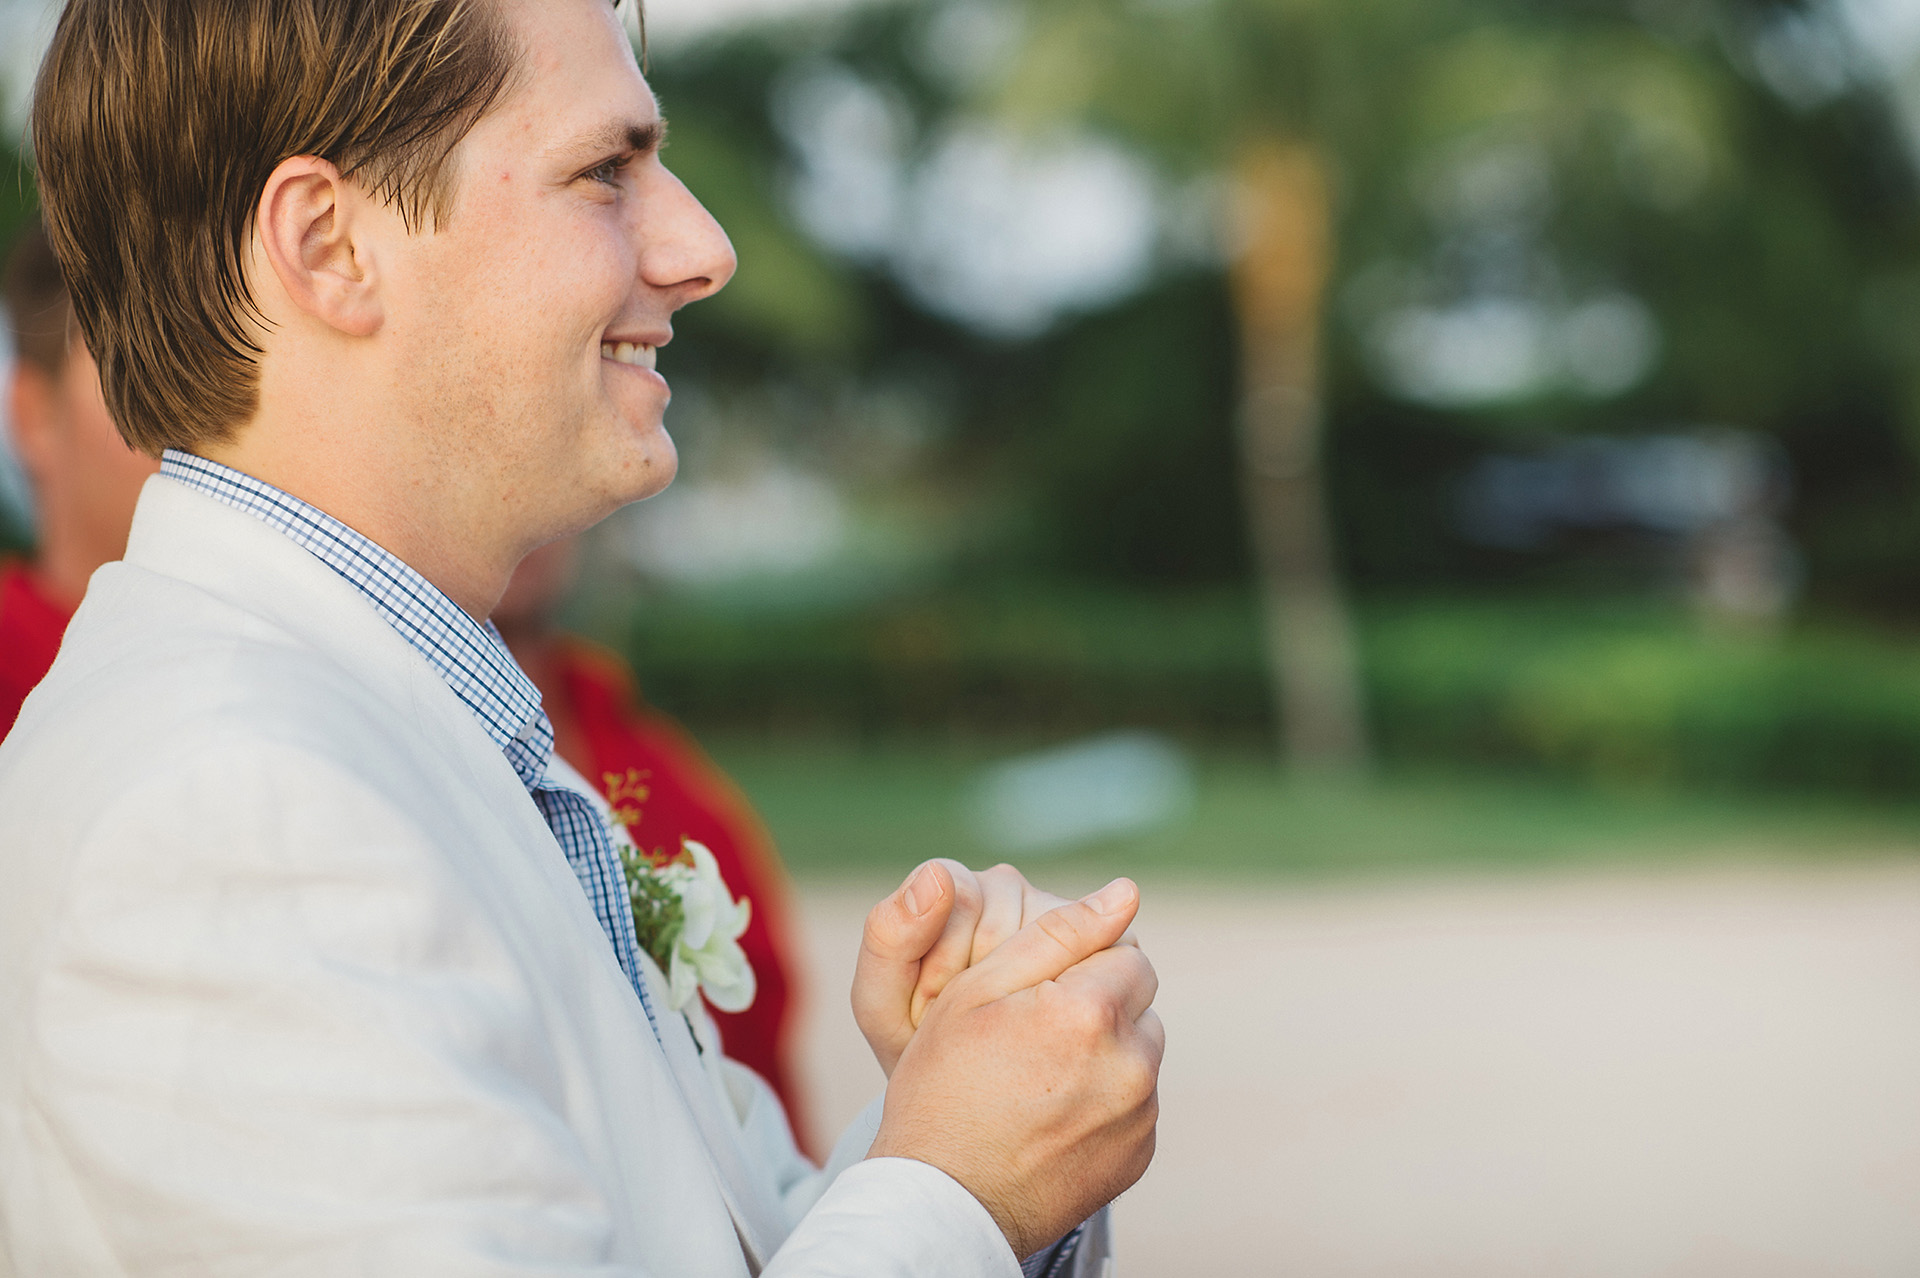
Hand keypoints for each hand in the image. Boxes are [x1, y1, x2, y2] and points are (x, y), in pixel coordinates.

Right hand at [866, 879, 1162, 1257]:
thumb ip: (1058, 932)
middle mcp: (1129, 1063)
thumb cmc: (944, 1087)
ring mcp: (1139, 1115)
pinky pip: (1137, 1103)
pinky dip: (1105, 1099)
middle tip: (1034, 1034)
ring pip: (1139, 1050)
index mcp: (1089, 1012)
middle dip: (1098, 1003)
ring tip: (1040, 1076)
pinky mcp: (1139, 1153)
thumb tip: (1126, 892)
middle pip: (1137, 1000)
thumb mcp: (977, 992)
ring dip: (1105, 1050)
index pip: (1125, 952)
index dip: (1080, 964)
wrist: (942, 1200)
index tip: (1039, 994)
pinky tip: (1052, 1113)